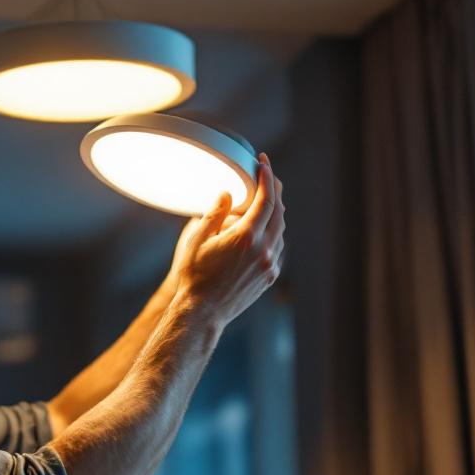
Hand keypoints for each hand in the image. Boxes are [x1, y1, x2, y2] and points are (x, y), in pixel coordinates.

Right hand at [174, 152, 285, 329]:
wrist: (202, 312)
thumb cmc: (194, 276)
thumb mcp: (196, 240)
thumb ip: (214, 214)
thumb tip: (227, 195)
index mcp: (246, 238)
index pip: (266, 199)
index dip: (267, 177)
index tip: (264, 162)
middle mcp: (263, 251)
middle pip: (279, 212)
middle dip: (275, 190)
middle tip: (267, 176)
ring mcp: (269, 265)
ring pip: (281, 230)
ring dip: (275, 212)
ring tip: (264, 201)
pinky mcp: (269, 277)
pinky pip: (278, 248)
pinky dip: (274, 233)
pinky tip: (264, 229)